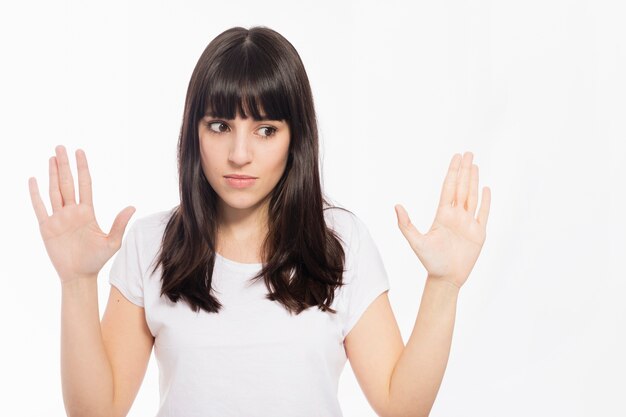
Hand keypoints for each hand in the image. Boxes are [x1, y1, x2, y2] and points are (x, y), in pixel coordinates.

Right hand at [28, 145, 135, 282]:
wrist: (80, 275)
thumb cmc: (97, 260)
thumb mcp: (112, 242)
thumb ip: (119, 224)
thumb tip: (132, 207)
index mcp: (87, 212)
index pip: (84, 184)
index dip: (82, 168)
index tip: (80, 152)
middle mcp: (72, 211)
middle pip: (67, 183)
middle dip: (64, 165)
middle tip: (61, 146)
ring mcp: (58, 218)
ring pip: (54, 191)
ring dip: (52, 174)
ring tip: (51, 157)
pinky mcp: (47, 227)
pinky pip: (39, 207)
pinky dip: (35, 194)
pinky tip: (34, 179)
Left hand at [395, 151, 490, 288]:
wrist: (445, 278)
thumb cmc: (429, 262)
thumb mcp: (415, 241)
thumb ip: (406, 224)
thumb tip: (396, 206)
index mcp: (442, 215)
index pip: (449, 188)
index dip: (453, 172)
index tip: (456, 157)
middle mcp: (456, 216)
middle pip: (462, 188)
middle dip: (465, 170)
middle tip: (468, 153)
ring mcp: (468, 224)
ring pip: (472, 197)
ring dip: (474, 181)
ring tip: (475, 165)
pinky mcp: (478, 233)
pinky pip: (483, 214)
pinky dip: (485, 201)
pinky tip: (486, 188)